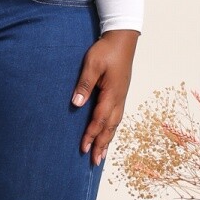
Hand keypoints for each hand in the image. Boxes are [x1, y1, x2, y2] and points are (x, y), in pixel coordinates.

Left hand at [70, 29, 139, 165]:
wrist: (123, 38)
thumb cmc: (106, 49)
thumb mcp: (92, 64)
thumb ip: (85, 84)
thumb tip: (77, 103)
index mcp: (112, 93)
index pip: (100, 119)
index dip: (91, 134)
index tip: (83, 147)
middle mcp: (119, 98)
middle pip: (110, 127)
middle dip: (102, 144)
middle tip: (95, 161)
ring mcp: (122, 96)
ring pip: (115, 123)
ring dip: (108, 139)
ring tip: (102, 154)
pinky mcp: (121, 93)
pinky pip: (117, 116)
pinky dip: (112, 129)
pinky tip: (109, 133)